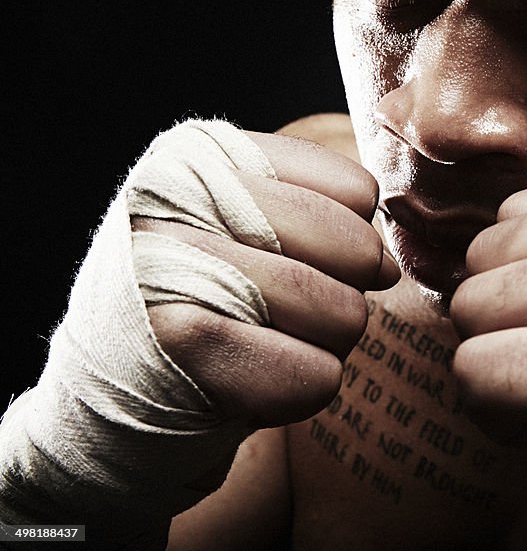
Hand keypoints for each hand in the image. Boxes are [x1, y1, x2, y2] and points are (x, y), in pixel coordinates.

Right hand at [135, 131, 399, 427]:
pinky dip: (302, 391)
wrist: (113, 394)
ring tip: (266, 346)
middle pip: (356, 250)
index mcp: (203, 155)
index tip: (317, 268)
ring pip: (343, 313)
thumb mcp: (244, 232)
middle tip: (298, 319)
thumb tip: (389, 260)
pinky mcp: (179, 340)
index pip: (356, 191)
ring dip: (325, 349)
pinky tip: (251, 384)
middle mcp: (180, 192)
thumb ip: (318, 213)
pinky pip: (316, 373)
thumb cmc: (200, 304)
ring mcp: (174, 259)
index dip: (357, 243)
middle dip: (350, 298)